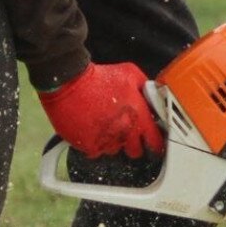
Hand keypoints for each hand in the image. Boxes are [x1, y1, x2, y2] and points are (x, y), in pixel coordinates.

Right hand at [38, 61, 163, 159]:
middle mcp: (125, 131)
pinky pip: (96, 152)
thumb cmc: (99, 77)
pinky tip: (91, 129)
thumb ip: (145, 88)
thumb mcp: (130, 73)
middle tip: (125, 133)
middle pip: (135, 151)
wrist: (70, 83)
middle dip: (132, 144)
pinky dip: (94, 144)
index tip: (151, 142)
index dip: (154, 142)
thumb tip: (151, 95)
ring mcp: (107, 141)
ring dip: (112, 141)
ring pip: (115, 150)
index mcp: (138, 116)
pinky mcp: (89, 146)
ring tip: (104, 125)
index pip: (155, 141)